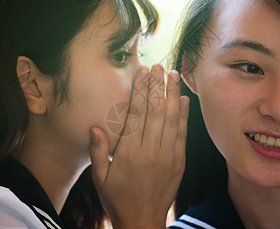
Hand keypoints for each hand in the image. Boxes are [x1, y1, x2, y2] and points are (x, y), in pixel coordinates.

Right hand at [88, 64, 188, 228]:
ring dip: (173, 94)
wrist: (142, 222)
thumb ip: (97, 151)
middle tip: (159, 66)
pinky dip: (184, 115)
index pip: (136, 113)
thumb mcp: (99, 178)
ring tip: (173, 75)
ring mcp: (168, 156)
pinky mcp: (179, 162)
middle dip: (158, 86)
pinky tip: (184, 100)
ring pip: (172, 118)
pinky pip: (182, 134)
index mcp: (129, 152)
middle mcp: (150, 150)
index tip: (143, 72)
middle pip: (156, 111)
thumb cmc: (117, 199)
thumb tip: (95, 126)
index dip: (140, 90)